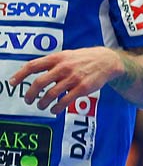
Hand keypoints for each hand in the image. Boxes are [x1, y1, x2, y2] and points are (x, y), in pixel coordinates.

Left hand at [7, 48, 122, 113]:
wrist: (107, 61)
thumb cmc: (84, 58)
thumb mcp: (66, 55)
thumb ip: (51, 63)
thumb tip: (32, 71)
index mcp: (57, 58)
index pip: (33, 66)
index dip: (20, 75)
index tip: (12, 83)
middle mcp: (63, 67)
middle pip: (39, 82)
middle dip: (30, 94)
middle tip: (28, 100)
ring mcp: (73, 78)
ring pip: (51, 94)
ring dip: (43, 103)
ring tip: (41, 106)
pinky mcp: (82, 88)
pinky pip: (65, 101)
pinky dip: (57, 107)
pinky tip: (54, 110)